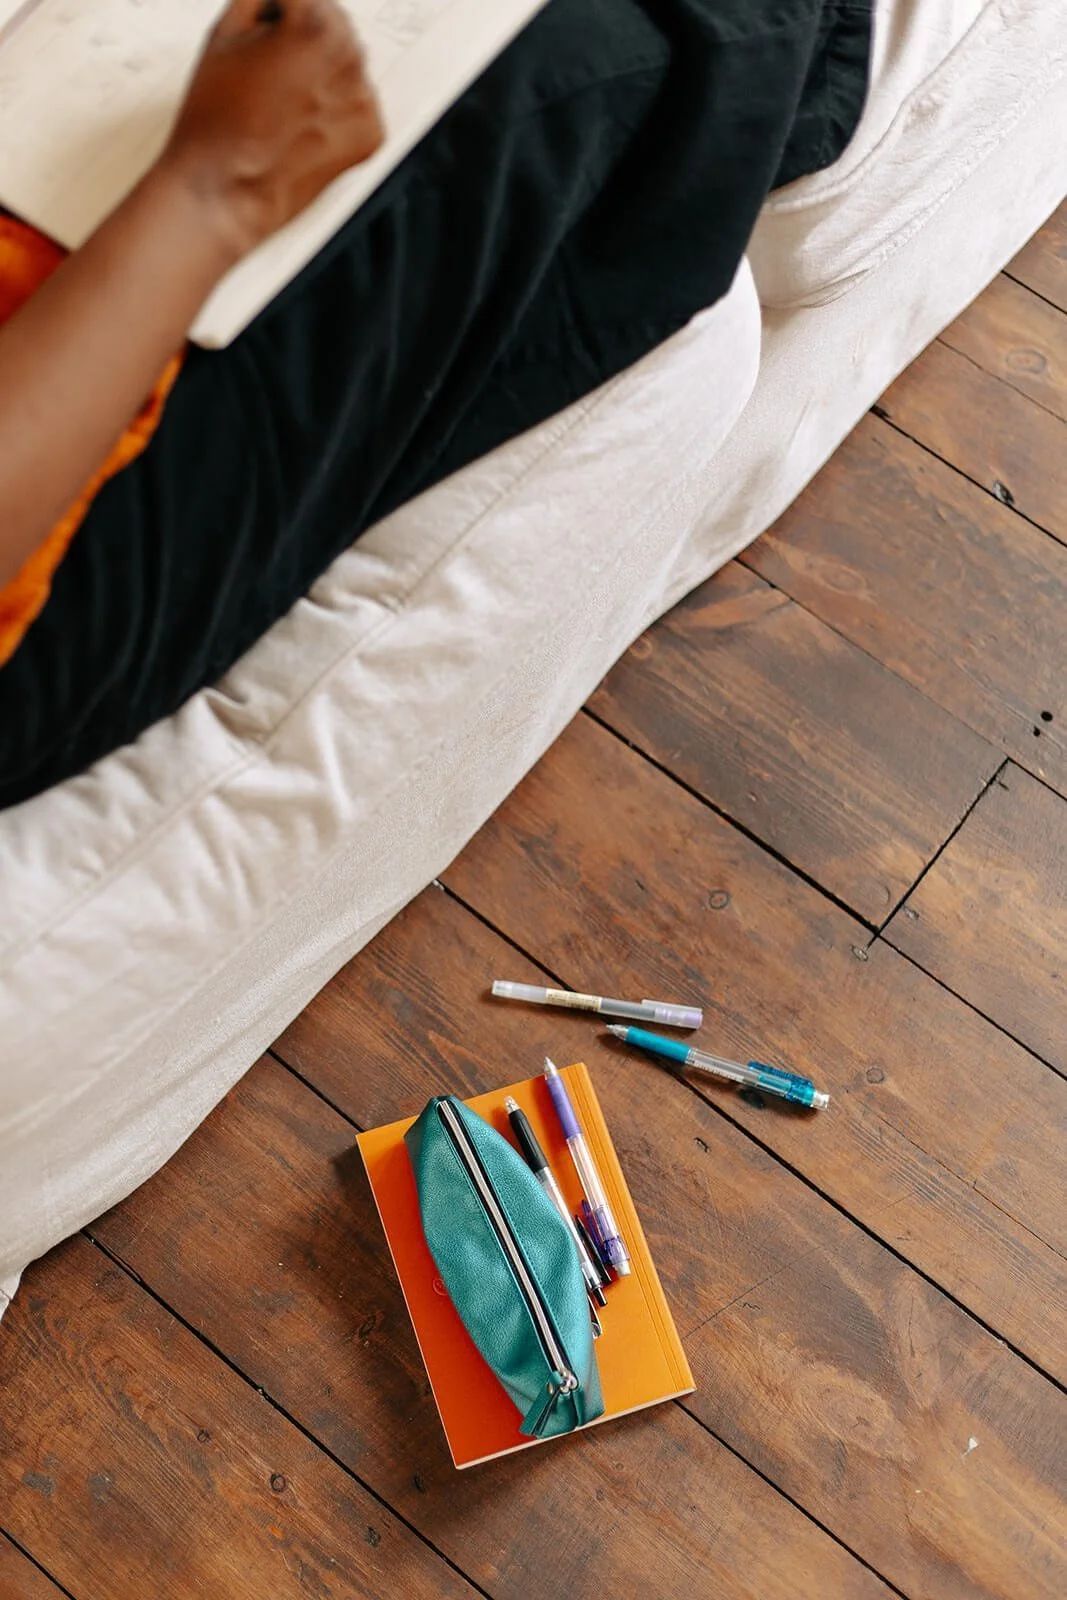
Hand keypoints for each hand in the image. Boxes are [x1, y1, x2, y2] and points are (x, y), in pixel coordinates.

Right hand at [163, 0, 384, 256]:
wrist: (224, 191)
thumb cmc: (217, 123)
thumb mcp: (223, 32)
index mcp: (315, 26)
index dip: (276, 6)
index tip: (266, 23)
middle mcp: (349, 61)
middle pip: (332, 22)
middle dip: (303, 33)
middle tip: (267, 66)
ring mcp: (363, 100)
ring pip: (345, 62)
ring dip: (320, 68)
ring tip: (280, 99)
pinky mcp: (369, 135)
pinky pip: (355, 102)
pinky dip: (334, 106)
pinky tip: (300, 123)